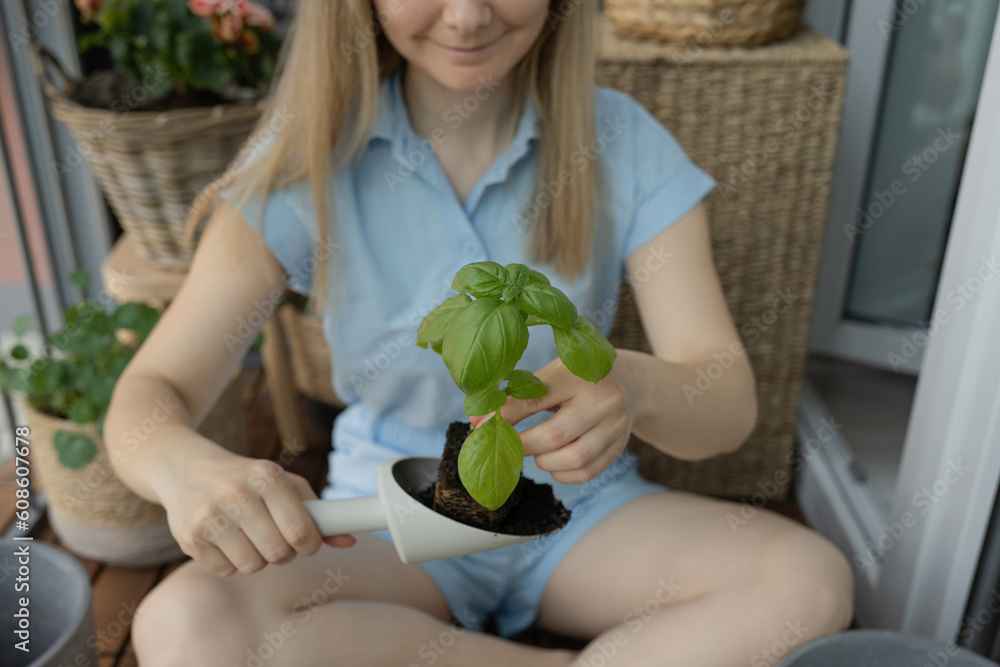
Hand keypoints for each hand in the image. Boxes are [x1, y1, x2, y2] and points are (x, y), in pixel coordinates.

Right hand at [154, 446, 355, 576]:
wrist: (185, 468)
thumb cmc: (246, 478)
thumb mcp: (282, 482)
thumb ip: (317, 511)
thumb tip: (349, 541)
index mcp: (266, 477)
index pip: (300, 530)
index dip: (311, 545)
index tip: (309, 544)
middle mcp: (237, 496)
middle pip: (279, 553)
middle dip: (285, 553)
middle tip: (278, 539)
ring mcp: (210, 518)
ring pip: (253, 566)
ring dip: (259, 558)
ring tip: (251, 537)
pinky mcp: (190, 538)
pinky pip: (227, 571)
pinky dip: (232, 562)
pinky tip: (227, 539)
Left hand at [469, 355, 636, 483]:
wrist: (628, 382)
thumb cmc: (576, 377)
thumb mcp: (551, 374)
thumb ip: (518, 395)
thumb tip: (477, 421)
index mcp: (577, 375)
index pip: (534, 399)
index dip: (503, 417)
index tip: (479, 427)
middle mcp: (602, 400)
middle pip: (555, 436)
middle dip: (522, 446)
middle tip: (505, 448)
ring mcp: (615, 426)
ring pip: (573, 459)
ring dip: (544, 462)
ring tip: (535, 451)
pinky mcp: (620, 447)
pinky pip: (587, 473)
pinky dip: (562, 473)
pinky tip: (553, 462)